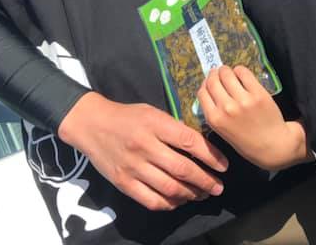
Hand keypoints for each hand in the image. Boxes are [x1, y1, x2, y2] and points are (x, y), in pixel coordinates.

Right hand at [57, 92, 227, 210]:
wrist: (91, 124)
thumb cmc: (127, 116)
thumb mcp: (152, 112)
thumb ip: (173, 128)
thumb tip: (201, 147)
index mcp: (155, 124)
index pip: (190, 141)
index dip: (211, 156)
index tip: (224, 166)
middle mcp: (144, 146)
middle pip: (182, 169)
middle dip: (205, 180)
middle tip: (218, 187)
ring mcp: (133, 167)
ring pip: (170, 188)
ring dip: (191, 194)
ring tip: (202, 194)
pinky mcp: (123, 183)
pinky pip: (152, 200)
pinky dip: (169, 204)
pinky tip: (179, 200)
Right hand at [197, 66, 308, 170]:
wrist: (273, 147)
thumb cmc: (247, 142)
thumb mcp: (223, 131)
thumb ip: (214, 112)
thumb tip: (210, 89)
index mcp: (215, 119)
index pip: (202, 92)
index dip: (205, 84)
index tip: (210, 82)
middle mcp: (226, 108)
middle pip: (212, 80)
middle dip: (214, 74)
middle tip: (219, 73)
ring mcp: (242, 100)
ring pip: (226, 73)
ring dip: (226, 71)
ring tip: (231, 73)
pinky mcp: (258, 93)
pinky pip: (244, 72)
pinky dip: (240, 70)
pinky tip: (242, 75)